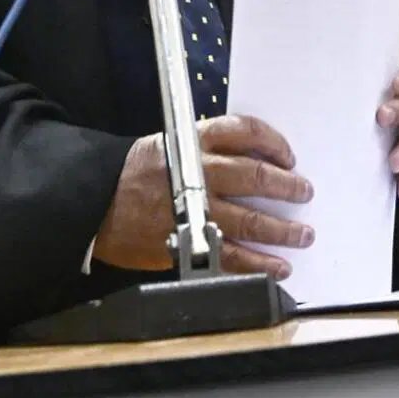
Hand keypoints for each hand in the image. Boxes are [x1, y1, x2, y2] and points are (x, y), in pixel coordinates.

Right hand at [93, 115, 314, 277]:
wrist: (94, 202)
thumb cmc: (134, 173)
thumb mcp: (169, 145)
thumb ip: (209, 149)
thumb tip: (256, 161)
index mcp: (193, 142)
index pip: (243, 130)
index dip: (273, 142)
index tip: (289, 156)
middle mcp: (198, 172)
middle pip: (254, 175)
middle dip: (286, 186)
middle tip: (304, 192)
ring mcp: (194, 210)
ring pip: (249, 220)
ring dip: (282, 231)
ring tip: (302, 236)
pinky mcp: (188, 242)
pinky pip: (231, 256)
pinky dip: (259, 264)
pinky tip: (277, 267)